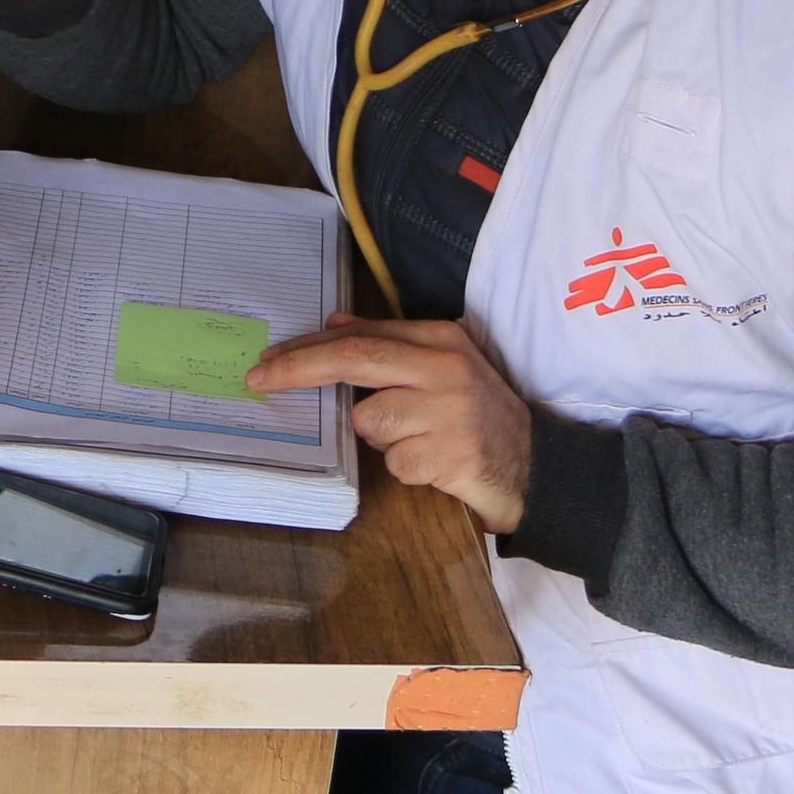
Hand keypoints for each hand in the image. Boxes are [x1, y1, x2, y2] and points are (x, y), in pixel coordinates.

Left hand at [250, 316, 534, 534]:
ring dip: (382, 439)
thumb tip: (332, 325)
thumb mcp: (438, 366)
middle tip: (259, 380)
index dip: (307, 349)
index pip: (358, 339)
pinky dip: (405, 468)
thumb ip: (387, 345)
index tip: (268, 361)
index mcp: (439, 339)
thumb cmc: (475, 412)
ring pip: (370, 423)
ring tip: (419, 439)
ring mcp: (450, 412)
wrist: (535, 465)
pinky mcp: (452, 455)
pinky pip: (395, 463)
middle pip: (355, 362)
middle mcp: (445, 368)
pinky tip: (435, 463)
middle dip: (299, 370)